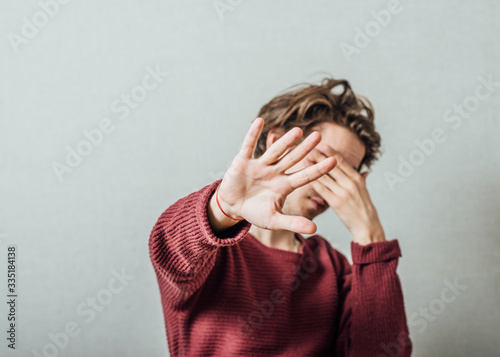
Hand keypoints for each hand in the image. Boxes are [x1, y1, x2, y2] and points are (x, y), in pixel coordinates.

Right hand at [217, 118, 336, 233]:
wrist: (232, 206)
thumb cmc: (255, 212)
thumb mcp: (274, 220)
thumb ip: (293, 223)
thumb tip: (314, 230)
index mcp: (284, 185)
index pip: (304, 176)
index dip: (318, 169)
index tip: (334, 161)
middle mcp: (274, 172)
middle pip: (293, 159)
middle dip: (305, 149)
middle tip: (319, 136)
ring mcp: (259, 165)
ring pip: (275, 151)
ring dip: (285, 141)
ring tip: (298, 131)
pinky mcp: (243, 161)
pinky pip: (248, 146)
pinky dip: (253, 134)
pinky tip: (260, 121)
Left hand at [306, 145, 385, 244]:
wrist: (367, 227)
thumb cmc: (364, 210)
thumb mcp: (365, 192)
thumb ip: (362, 180)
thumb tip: (365, 172)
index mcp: (357, 179)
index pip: (342, 161)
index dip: (331, 152)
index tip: (322, 144)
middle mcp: (350, 183)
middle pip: (332, 166)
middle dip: (319, 156)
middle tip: (308, 147)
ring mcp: (343, 192)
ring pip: (325, 176)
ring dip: (313, 166)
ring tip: (304, 159)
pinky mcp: (336, 202)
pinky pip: (322, 189)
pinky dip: (313, 181)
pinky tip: (304, 177)